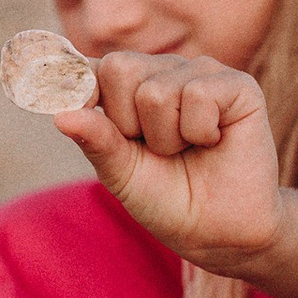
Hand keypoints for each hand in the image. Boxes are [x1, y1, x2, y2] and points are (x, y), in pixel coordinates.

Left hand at [54, 52, 283, 273]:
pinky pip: (197, 94)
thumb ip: (95, 140)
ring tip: (186, 150)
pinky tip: (213, 141)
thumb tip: (60, 115)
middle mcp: (162, 71)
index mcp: (127, 87)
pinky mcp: (237, 86)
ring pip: (156, 90)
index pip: (89, 65)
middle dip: (128, 122)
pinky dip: (199, 131)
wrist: (218, 232)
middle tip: (155, 149)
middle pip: (119, 68)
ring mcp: (200, 73)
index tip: (78, 110)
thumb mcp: (119, 173)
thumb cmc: (166, 199)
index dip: (77, 84)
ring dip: (167, 137)